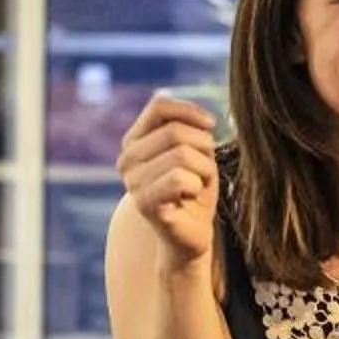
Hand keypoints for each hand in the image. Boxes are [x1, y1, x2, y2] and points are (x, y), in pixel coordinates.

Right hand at [117, 94, 220, 267]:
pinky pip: (178, 179)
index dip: (190, 111)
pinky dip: (196, 186)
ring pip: (181, 154)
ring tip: (197, 185)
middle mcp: (127, 159)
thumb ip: (191, 128)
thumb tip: (203, 119)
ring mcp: (132, 181)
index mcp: (135, 141)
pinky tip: (190, 196)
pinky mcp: (143, 203)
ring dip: (203, 170)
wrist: (193, 232)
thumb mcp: (196, 150)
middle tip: (204, 170)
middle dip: (203, 148)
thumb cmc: (195, 188)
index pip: (159, 106)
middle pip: (175, 132)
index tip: (211, 125)